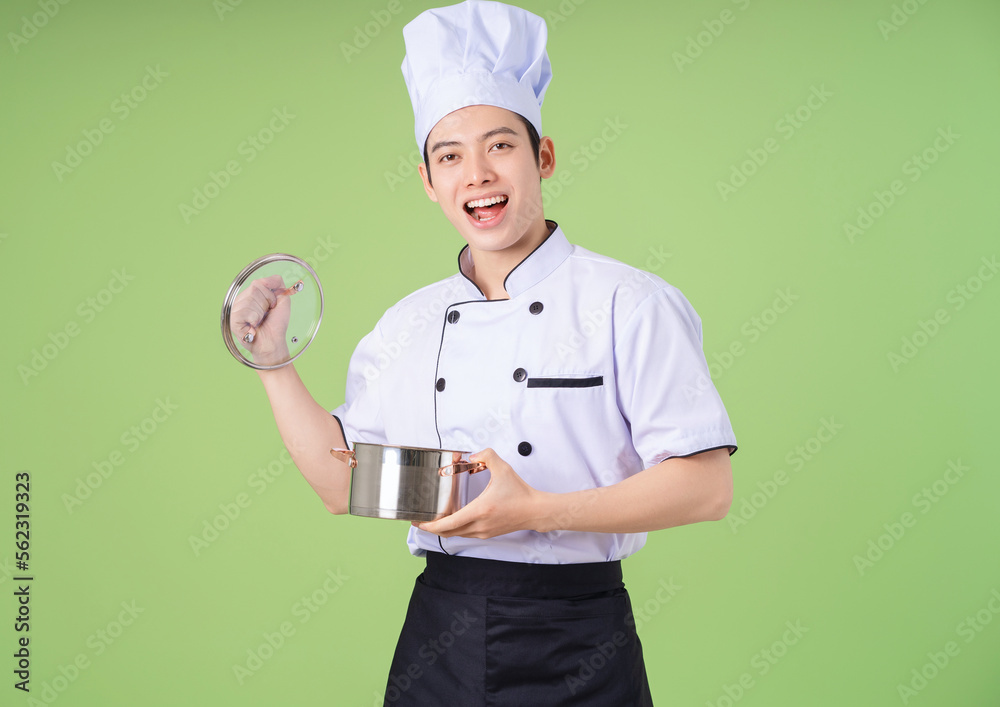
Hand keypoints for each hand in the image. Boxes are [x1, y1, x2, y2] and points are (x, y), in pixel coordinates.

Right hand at [230, 275, 292, 365]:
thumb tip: (266, 277)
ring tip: (259, 321)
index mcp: (250, 294)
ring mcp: (235, 309)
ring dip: (260, 313)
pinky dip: (254, 320)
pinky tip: (253, 326)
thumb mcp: (282, 299)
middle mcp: (240, 300)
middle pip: (255, 288)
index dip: (270, 295)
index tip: (272, 306)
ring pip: (250, 300)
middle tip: (266, 314)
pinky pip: (246, 311)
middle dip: (266, 303)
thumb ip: (276, 283)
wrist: (273, 342)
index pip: (258, 282)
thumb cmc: (276, 324)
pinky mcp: (232, 320)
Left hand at [414, 448, 548, 538]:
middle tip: (419, 520)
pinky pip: (465, 533)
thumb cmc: (520, 493)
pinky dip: (455, 529)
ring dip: (443, 529)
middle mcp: (479, 525)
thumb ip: (487, 456)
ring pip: (456, 534)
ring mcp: (483, 531)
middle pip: (448, 532)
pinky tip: (452, 520)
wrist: (535, 511)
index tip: (419, 521)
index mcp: (480, 510)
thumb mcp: (503, 469)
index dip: (430, 525)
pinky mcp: (487, 533)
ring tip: (433, 520)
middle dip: (431, 528)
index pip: (449, 523)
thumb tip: (473, 455)